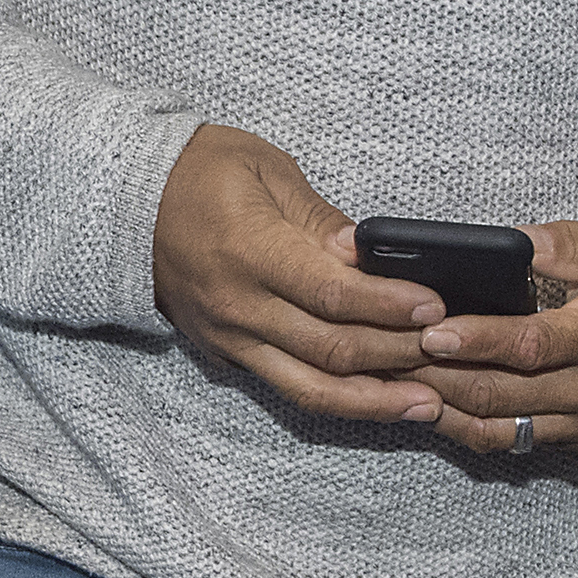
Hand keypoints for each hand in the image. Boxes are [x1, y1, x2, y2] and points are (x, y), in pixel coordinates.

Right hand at [150, 126, 442, 424]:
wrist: (125, 201)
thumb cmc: (200, 171)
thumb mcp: (267, 171)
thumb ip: (321, 221)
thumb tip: (369, 254)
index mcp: (249, 251)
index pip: (331, 294)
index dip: (388, 305)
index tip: (436, 307)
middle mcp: (238, 306)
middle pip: (331, 348)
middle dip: (397, 354)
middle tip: (453, 353)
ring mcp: (230, 338)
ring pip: (311, 387)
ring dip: (374, 400)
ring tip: (428, 405)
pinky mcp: (228, 354)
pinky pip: (289, 388)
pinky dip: (339, 400)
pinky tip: (380, 401)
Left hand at [406, 213, 577, 452]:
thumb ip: (572, 243)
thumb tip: (517, 242)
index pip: (532, 347)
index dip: (478, 341)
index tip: (430, 332)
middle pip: (504, 393)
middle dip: (440, 376)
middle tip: (387, 354)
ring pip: (502, 426)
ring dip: (445, 407)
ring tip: (394, 382)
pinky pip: (515, 440)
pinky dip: (470, 426)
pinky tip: (432, 405)